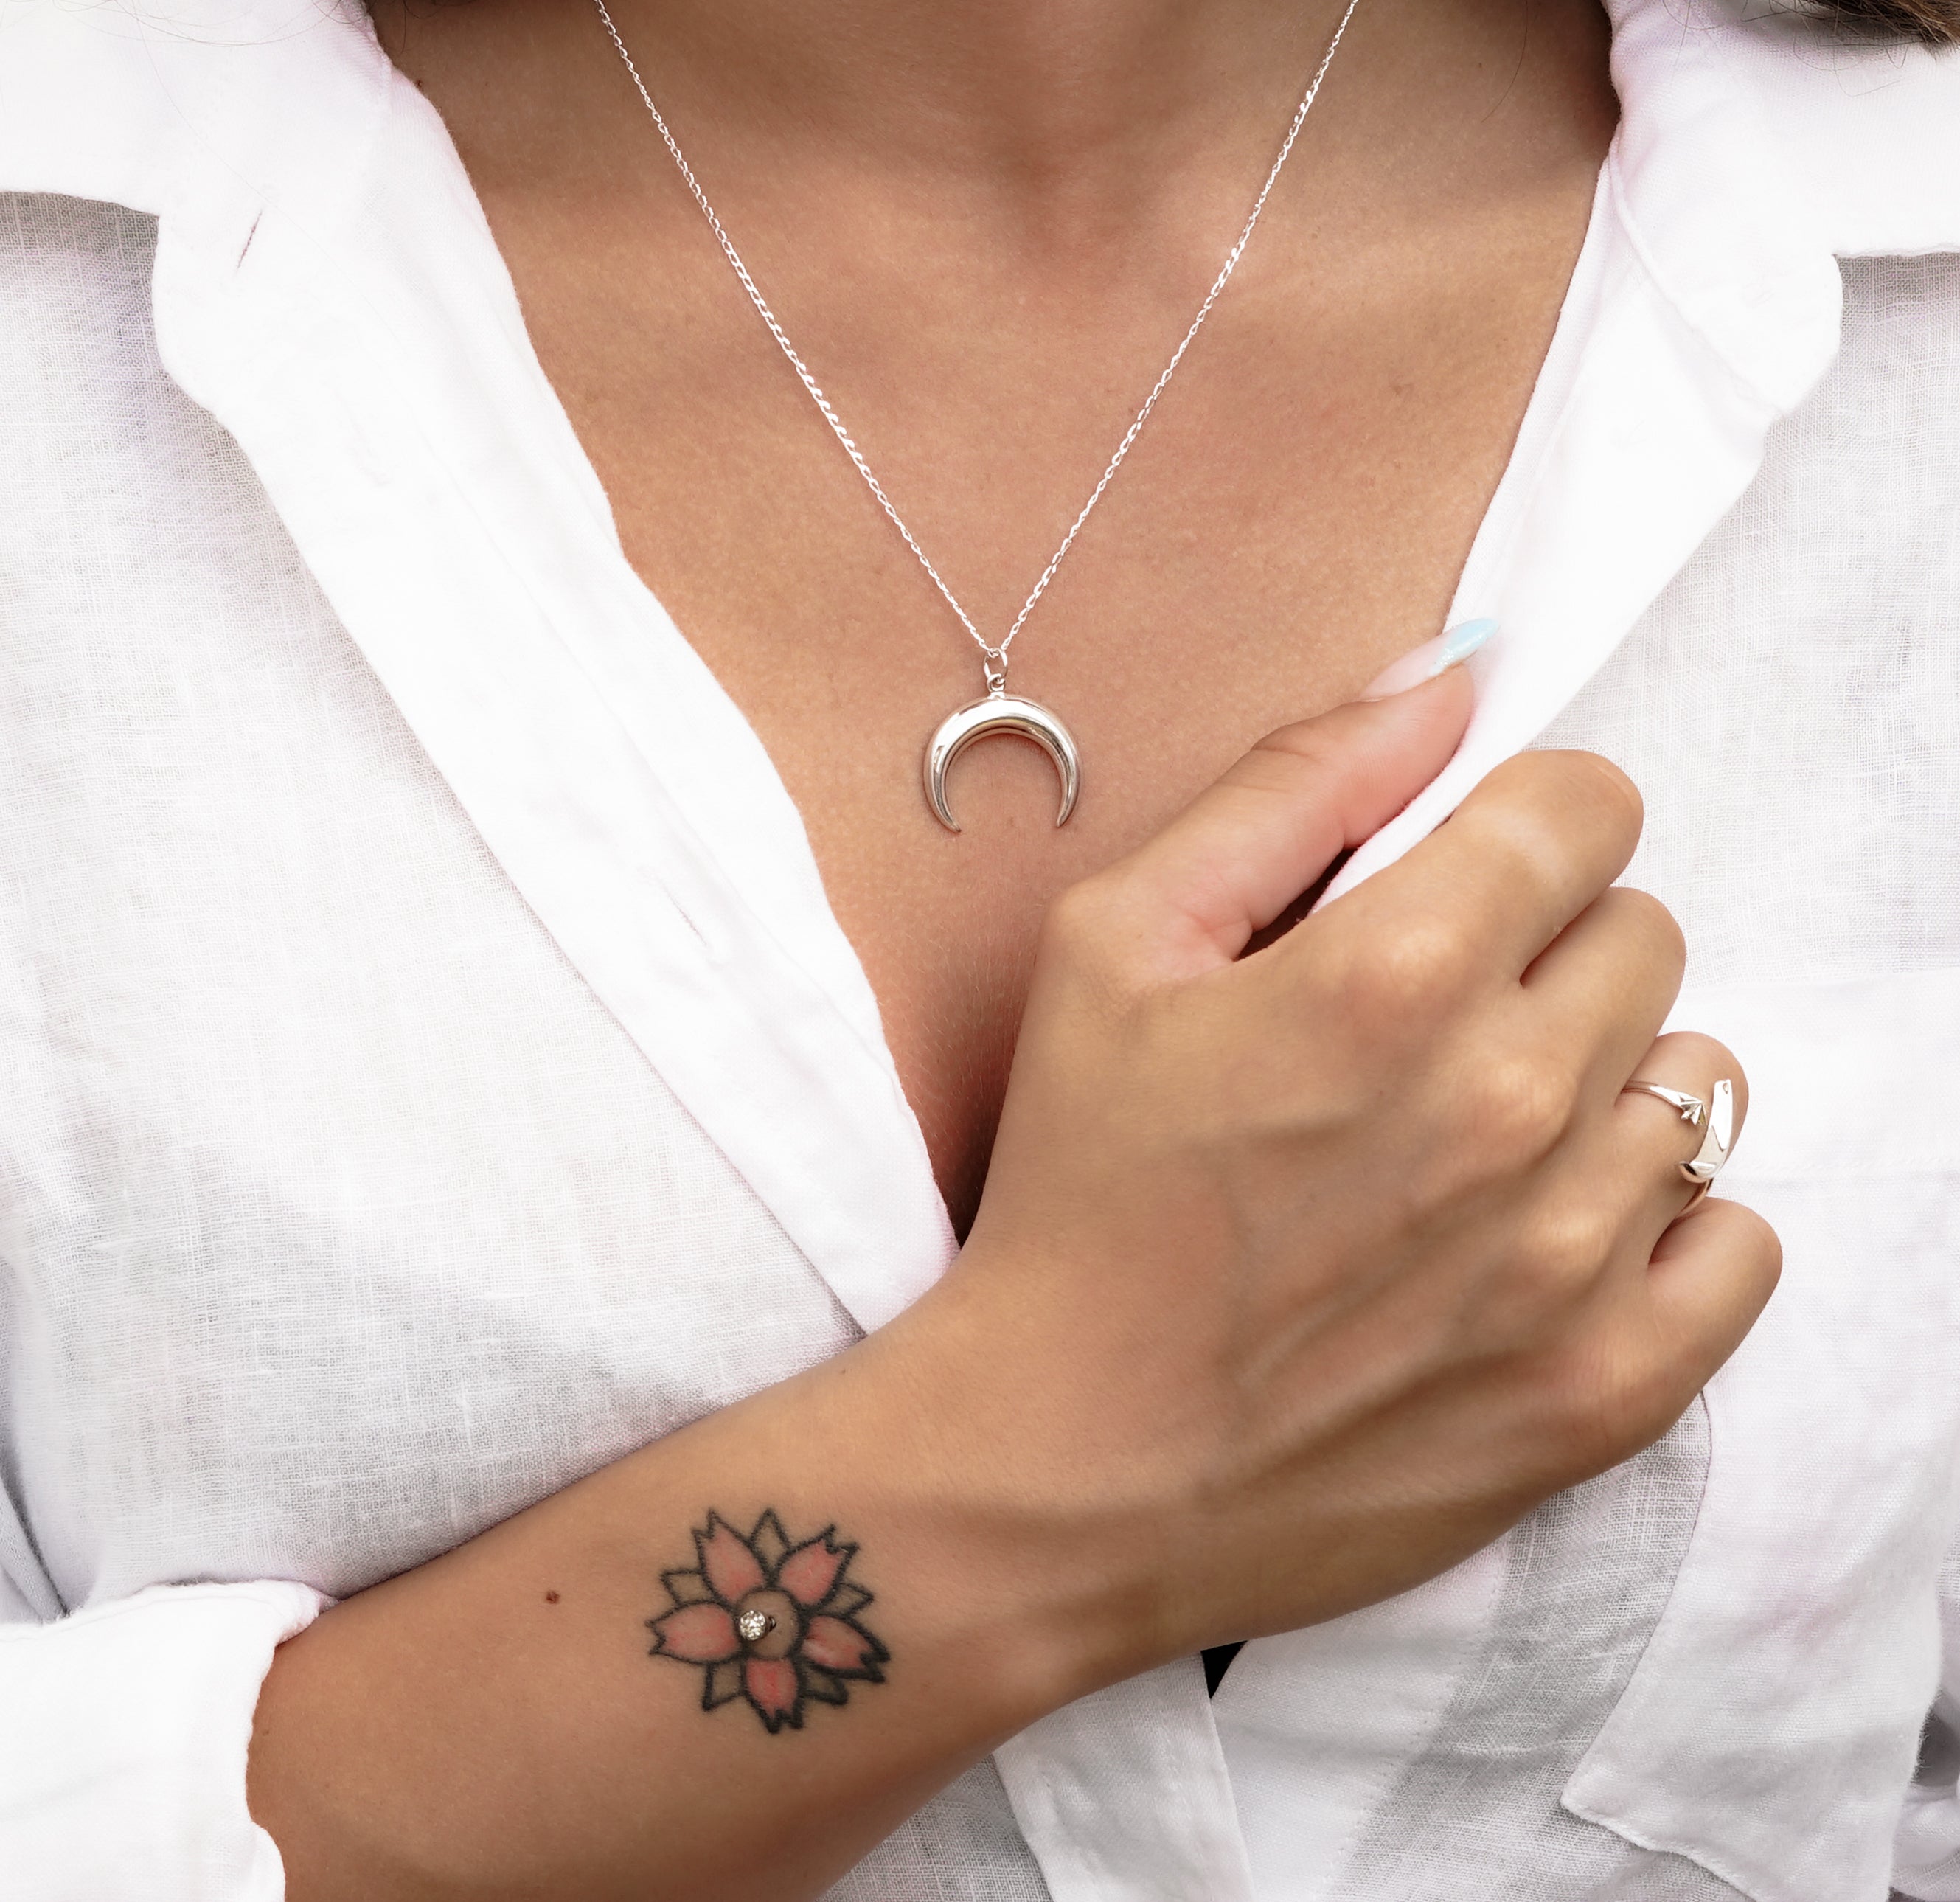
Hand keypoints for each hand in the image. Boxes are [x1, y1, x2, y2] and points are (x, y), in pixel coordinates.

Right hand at [889, 671, 1777, 1688]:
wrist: (1064, 1464)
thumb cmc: (1076, 1193)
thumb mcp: (1114, 945)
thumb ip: (1292, 787)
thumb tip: (1453, 674)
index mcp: (1394, 972)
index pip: (1588, 806)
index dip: (1519, 828)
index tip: (1462, 880)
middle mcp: (1511, 1101)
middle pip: (1646, 933)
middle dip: (1550, 949)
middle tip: (1432, 1026)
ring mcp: (1572, 1255)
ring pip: (1694, 1079)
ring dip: (1599, 1085)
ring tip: (1475, 1141)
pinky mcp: (1604, 1387)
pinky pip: (1741, 1241)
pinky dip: (1666, 1223)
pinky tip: (1547, 1234)